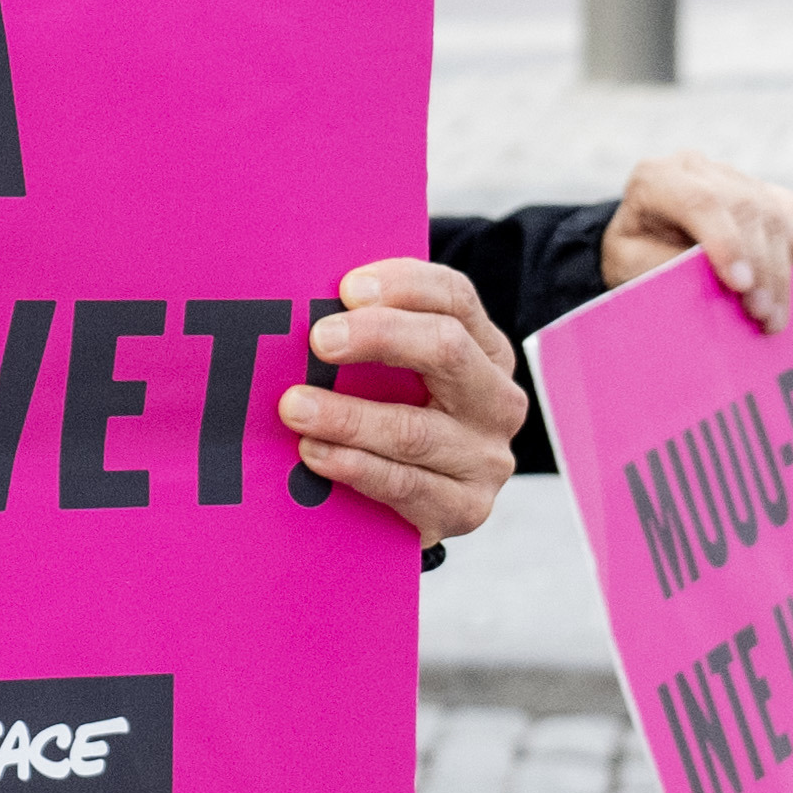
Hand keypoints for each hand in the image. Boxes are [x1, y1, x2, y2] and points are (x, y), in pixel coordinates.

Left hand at [282, 250, 530, 542]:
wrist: (415, 506)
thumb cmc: (396, 417)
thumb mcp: (399, 373)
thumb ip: (373, 337)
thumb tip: (302, 302)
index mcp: (486, 349)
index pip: (454, 297)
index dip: (403, 284)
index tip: (348, 287)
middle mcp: (497, 400)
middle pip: (446, 350)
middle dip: (378, 337)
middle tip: (319, 339)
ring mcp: (487, 457)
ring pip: (414, 429)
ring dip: (347, 417)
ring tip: (295, 407)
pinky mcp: (466, 508)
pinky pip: (404, 485)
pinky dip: (354, 467)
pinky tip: (315, 454)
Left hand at [601, 153, 792, 325]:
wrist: (648, 239)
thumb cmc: (637, 255)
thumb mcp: (632, 266)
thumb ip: (667, 267)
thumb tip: (714, 285)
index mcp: (654, 179)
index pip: (699, 201)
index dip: (726, 242)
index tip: (740, 285)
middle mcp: (695, 168)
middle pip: (745, 209)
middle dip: (760, 266)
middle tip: (762, 314)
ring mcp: (733, 175)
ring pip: (773, 216)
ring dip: (779, 271)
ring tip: (772, 317)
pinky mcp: (763, 189)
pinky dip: (792, 254)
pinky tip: (779, 289)